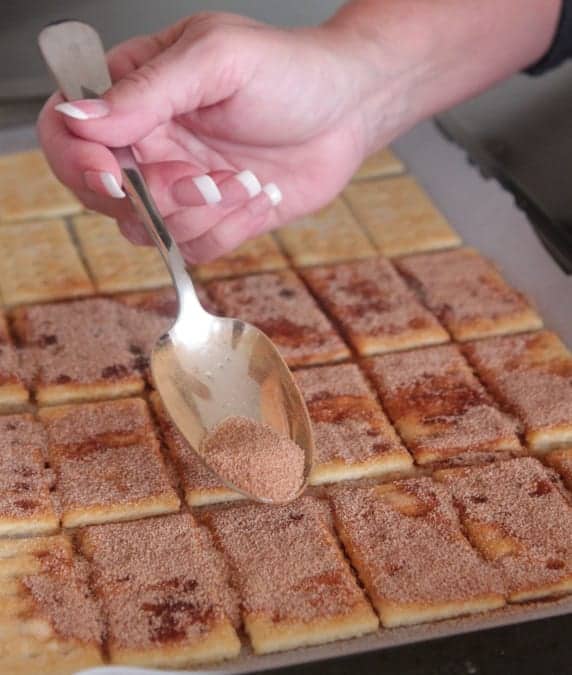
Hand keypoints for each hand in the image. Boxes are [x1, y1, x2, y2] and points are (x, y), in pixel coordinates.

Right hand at [38, 12, 400, 261]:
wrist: (349, 112)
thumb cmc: (291, 71)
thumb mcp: (218, 60)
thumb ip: (148, 90)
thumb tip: (80, 118)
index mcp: (134, 91)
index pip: (68, 131)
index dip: (78, 161)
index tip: (115, 175)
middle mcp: (147, 143)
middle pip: (102, 194)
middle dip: (157, 196)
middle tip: (204, 177)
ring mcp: (177, 185)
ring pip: (150, 230)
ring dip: (203, 214)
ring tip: (247, 179)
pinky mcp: (209, 219)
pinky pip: (193, 249)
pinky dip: (229, 229)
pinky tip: (260, 196)